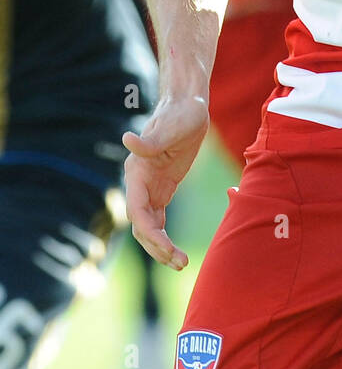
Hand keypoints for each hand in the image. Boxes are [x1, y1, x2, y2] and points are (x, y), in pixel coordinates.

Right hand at [122, 96, 209, 268]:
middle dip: (157, 246)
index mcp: (137, 170)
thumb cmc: (181, 113)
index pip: (137, 210)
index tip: (166, 247)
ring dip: (161, 246)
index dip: (149, 232)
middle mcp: (139, 182)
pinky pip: (158, 218)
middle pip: (142, 224)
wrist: (188, 105)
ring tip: (181, 263)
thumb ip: (151, 140)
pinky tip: (174, 251)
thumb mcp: (172, 126)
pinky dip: (164, 235)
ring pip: (149, 225)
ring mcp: (150, 186)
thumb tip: (127, 140)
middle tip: (180, 262)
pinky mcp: (162, 187)